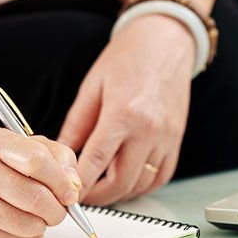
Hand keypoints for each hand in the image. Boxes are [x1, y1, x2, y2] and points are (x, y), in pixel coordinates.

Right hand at [0, 128, 81, 237]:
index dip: (61, 181)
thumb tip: (73, 183)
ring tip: (39, 216)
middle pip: (35, 197)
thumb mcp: (30, 148)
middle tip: (60, 209)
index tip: (71, 192)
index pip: (36, 161)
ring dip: (43, 225)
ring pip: (28, 224)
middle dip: (58, 209)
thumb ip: (59, 158)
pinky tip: (20, 225)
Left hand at [58, 14, 194, 204]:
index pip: (96, 162)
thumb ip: (76, 125)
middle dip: (98, 196)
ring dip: (119, 193)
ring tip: (100, 187)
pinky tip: (126, 179)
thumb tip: (61, 155)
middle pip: (121, 182)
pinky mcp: (176, 140)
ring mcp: (167, 137)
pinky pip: (160, 176)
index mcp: (123, 114)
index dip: (78, 184)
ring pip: (141, 184)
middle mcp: (149, 130)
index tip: (65, 195)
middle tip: (80, 195)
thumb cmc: (128, 58)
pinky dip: (141, 185)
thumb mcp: (92, 87)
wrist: (165, 41)